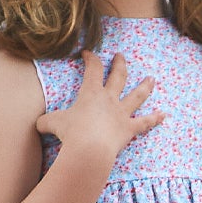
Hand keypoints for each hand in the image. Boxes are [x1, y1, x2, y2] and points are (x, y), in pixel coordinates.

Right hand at [35, 50, 163, 162]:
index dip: (91, 58)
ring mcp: (121, 113)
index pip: (92, 69)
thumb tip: (38, 124)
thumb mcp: (51, 124)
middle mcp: (109, 99)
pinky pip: (145, 123)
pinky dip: (155, 119)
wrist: (89, 149)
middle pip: (118, 76)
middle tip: (121, 56)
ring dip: (145, 87)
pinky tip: (164, 114)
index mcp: (91, 92)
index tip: (88, 53)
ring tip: (152, 78)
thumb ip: (45, 121)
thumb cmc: (70, 134)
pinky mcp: (129, 129)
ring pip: (137, 96)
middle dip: (119, 64)